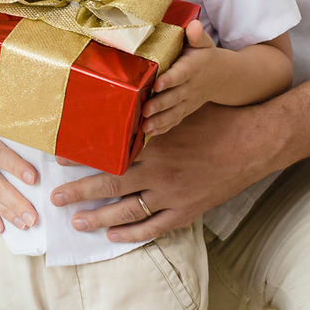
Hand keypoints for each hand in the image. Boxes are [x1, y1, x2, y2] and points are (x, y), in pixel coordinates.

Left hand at [50, 74, 309, 240]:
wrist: (255, 142)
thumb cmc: (219, 118)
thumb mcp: (184, 100)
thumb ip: (156, 94)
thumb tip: (134, 76)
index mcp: (155, 141)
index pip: (110, 152)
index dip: (82, 157)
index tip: (58, 158)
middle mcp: (159, 170)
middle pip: (110, 185)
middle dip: (79, 191)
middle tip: (54, 196)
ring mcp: (173, 194)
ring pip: (127, 211)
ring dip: (98, 217)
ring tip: (75, 221)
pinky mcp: (187, 210)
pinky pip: (153, 227)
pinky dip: (131, 232)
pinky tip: (112, 234)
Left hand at [143, 20, 222, 135]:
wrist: (222, 77)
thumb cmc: (205, 56)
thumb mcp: (204, 43)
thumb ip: (197, 35)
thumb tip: (193, 26)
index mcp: (192, 68)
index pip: (180, 74)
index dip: (169, 80)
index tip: (156, 84)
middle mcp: (190, 87)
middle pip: (174, 97)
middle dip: (160, 105)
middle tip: (145, 110)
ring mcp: (188, 101)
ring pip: (174, 113)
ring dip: (159, 121)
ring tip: (145, 127)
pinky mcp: (185, 110)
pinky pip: (174, 120)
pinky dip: (163, 128)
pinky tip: (149, 133)